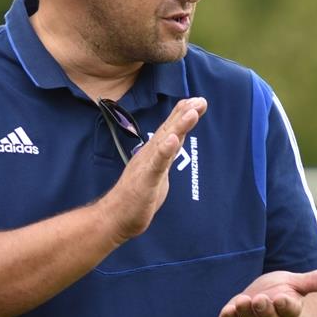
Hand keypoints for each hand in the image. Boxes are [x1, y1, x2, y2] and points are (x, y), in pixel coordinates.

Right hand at [100, 97, 206, 242]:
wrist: (116, 216)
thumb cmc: (136, 196)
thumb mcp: (157, 172)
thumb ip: (166, 156)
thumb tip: (175, 142)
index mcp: (154, 154)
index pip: (170, 130)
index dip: (183, 114)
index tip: (197, 101)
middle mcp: (150, 155)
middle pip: (169, 131)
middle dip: (185, 114)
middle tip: (200, 100)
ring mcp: (147, 166)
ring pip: (165, 143)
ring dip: (178, 126)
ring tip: (191, 112)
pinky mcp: (146, 181)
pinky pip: (157, 164)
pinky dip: (165, 151)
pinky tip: (173, 140)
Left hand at [218, 269, 316, 316]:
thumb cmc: (281, 299)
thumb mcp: (296, 287)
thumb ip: (314, 282)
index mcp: (289, 315)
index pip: (290, 312)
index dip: (286, 306)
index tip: (283, 299)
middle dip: (265, 312)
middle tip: (260, 300)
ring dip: (245, 316)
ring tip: (242, 302)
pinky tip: (227, 310)